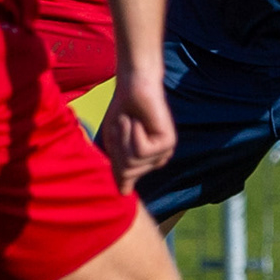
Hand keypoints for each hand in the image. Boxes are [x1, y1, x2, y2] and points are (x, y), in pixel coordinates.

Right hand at [100, 72, 175, 193]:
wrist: (134, 85)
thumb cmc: (123, 110)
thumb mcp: (114, 143)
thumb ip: (118, 168)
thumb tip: (123, 194)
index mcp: (145, 164)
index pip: (122, 180)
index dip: (112, 156)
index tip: (116, 134)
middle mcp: (156, 161)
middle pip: (126, 172)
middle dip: (117, 147)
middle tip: (124, 125)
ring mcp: (163, 153)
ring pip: (132, 162)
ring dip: (124, 137)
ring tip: (130, 121)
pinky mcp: (168, 143)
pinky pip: (140, 150)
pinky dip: (133, 132)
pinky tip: (139, 120)